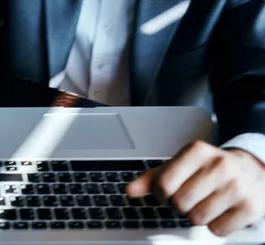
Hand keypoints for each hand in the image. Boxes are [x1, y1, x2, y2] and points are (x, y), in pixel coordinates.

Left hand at [127, 140, 264, 236]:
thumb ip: (154, 177)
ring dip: (198, 216)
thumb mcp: (182, 165)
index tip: (168, 193)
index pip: (164, 183)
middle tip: (193, 196)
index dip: (162, 194)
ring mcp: (236, 186)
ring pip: (197, 218)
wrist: (253, 170)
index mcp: (197, 150)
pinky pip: (217, 230)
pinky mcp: (250, 207)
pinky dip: (216, 226)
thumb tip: (129, 190)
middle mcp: (218, 165)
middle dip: (181, 205)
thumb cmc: (210, 168)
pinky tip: (222, 210)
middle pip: (180, 203)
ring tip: (207, 201)